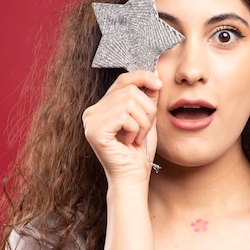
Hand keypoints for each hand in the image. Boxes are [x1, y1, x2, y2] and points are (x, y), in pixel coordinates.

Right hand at [82, 70, 161, 185]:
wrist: (134, 177)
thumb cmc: (140, 151)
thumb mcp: (147, 118)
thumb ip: (148, 96)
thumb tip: (154, 72)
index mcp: (102, 107)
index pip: (123, 80)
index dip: (143, 77)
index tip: (159, 84)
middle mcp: (92, 111)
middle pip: (130, 90)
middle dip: (147, 110)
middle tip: (144, 130)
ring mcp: (91, 121)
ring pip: (130, 102)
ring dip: (143, 122)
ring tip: (137, 137)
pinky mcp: (94, 131)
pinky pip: (125, 116)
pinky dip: (135, 129)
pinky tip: (130, 141)